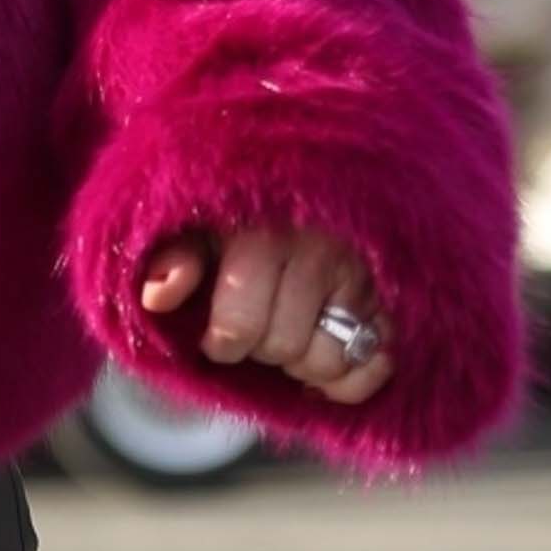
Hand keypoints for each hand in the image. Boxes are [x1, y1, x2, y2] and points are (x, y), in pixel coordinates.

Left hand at [137, 226, 395, 404]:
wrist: (312, 172)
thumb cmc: (243, 211)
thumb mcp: (197, 223)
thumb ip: (173, 259)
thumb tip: (156, 297)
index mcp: (261, 235)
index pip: (239, 329)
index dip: (221, 345)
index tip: (216, 336)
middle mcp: (319, 253)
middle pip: (285, 349)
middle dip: (261, 351)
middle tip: (257, 330)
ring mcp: (363, 275)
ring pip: (332, 362)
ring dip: (304, 364)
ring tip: (291, 336)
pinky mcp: (393, 296)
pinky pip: (378, 364)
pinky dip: (352, 377)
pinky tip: (328, 354)